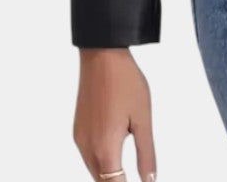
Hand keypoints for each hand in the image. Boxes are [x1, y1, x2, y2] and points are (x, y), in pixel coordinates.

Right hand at [73, 47, 157, 180]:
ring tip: (127, 168)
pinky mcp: (77, 130)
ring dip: (110, 172)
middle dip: (117, 181)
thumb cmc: (125, 83)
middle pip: (102, 181)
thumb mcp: (143, 119)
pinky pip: (88, 155)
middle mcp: (87, 148)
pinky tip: (115, 148)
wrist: (102, 56)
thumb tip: (149, 179)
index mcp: (105, 148)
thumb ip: (146, 153)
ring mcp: (80, 139)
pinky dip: (102, 160)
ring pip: (94, 170)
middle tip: (136, 175)